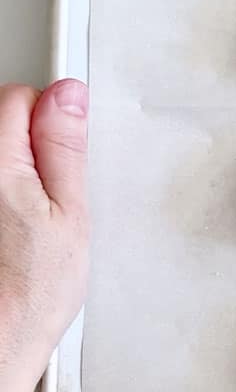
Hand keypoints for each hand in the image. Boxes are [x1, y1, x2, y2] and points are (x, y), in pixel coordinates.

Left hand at [0, 80, 88, 391]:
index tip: (57, 155)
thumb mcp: (72, 216)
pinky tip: (3, 235)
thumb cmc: (31, 294)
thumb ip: (66, 149)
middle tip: (41, 195)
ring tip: (16, 221)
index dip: (46, 121)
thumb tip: (68, 97)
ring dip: (6, 174)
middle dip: (20, 145)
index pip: (17, 98)